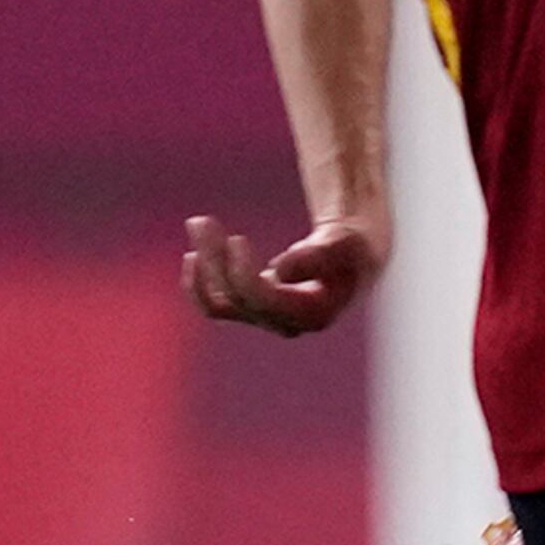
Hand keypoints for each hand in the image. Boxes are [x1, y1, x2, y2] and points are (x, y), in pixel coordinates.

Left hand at [184, 213, 383, 335]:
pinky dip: (200, 283)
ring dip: (204, 264)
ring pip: (219, 302)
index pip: (263, 301)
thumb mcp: (343, 243)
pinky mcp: (254, 308)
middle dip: (214, 258)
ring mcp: (267, 318)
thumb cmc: (351, 247)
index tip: (236, 238)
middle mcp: (286, 324)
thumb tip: (281, 271)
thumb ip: (318, 254)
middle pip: (235, 299)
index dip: (241, 273)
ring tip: (198, 223)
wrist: (352, 258)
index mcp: (312, 314)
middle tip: (200, 220)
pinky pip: (216, 306)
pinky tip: (193, 256)